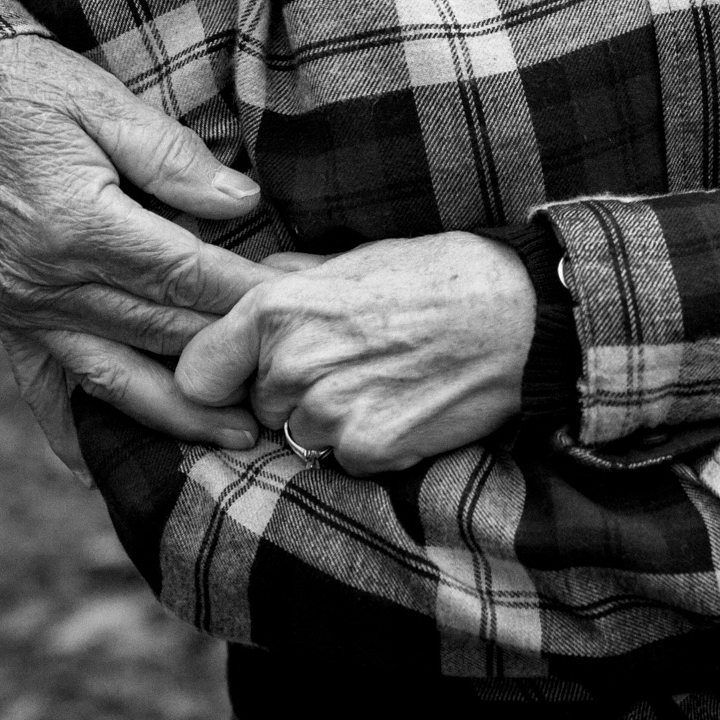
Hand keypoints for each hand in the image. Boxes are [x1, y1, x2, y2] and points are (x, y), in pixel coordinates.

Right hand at [0, 35, 276, 475]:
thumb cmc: (22, 87)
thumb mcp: (102, 100)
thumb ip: (173, 158)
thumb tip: (244, 203)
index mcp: (78, 226)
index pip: (186, 278)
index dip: (248, 299)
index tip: (301, 316)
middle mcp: (46, 282)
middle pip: (161, 333)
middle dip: (231, 359)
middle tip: (295, 383)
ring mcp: (21, 307)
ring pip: (113, 377)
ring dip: (177, 414)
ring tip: (237, 439)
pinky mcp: (4, 316)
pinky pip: (40, 386)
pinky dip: (70, 429)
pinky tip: (99, 469)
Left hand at [175, 233, 537, 474]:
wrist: (522, 318)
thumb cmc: (440, 277)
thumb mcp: (354, 259)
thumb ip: (288, 279)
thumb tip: (246, 284)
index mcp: (275, 310)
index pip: (197, 371)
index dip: (219, 376)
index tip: (243, 376)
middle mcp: (291, 365)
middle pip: (255, 406)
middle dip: (289, 394)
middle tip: (350, 364)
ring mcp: (329, 414)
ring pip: (300, 436)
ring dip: (331, 422)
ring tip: (384, 382)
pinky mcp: (369, 450)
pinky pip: (344, 461)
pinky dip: (371, 444)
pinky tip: (406, 407)